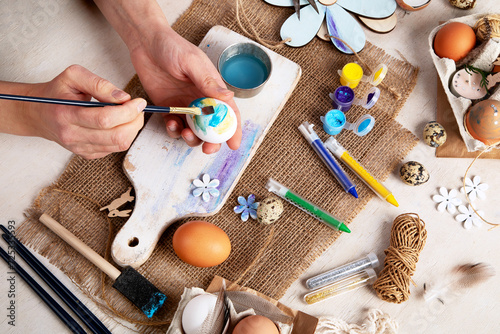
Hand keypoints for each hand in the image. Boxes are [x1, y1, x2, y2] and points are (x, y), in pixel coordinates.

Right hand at [30, 65, 145, 158]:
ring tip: (131, 115)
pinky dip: (124, 136)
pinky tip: (120, 124)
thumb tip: (123, 97)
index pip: (105, 119)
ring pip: (118, 145)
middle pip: (116, 136)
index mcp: (66, 114)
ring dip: (132, 129)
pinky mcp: (86, 154)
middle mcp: (72, 135)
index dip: (128, 111)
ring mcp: (79, 148)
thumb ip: (99, 83)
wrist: (39, 113)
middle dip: (135, 122)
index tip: (139, 102)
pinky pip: (114, 149)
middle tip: (138, 108)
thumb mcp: (73, 76)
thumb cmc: (57, 92)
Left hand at [129, 28, 241, 153]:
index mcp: (213, 89)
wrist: (146, 43)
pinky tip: (170, 123)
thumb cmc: (172, 47)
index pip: (229, 112)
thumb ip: (208, 82)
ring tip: (185, 132)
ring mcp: (185, 106)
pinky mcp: (169, 108)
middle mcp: (201, 100)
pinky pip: (174, 126)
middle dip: (211, 142)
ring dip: (191, 138)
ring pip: (193, 131)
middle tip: (207, 148)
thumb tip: (229, 96)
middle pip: (212, 128)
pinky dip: (174, 130)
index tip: (234, 145)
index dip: (233, 130)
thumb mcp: (192, 62)